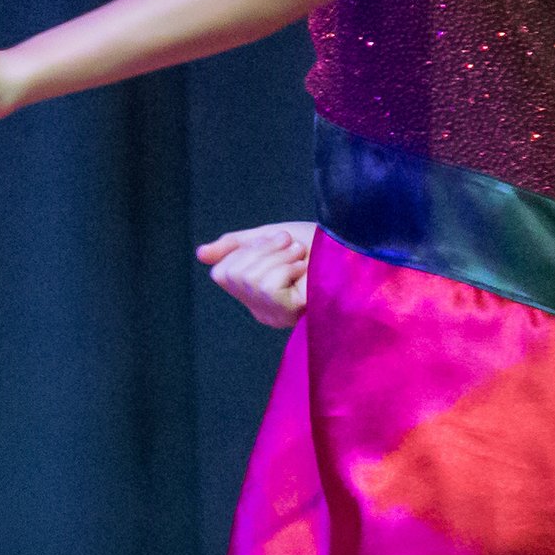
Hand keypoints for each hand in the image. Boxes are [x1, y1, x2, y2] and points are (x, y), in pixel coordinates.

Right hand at [196, 221, 316, 328]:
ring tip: (302, 258)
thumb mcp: (268, 239)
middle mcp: (262, 311)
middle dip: (263, 251)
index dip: (245, 250)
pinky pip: (268, 285)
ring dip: (279, 257)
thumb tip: (200, 254)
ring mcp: (276, 315)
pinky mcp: (292, 312)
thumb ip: (235, 247)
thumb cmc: (317, 243)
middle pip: (234, 274)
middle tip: (292, 248)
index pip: (221, 273)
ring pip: (250, 279)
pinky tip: (305, 270)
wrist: (354, 246)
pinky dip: (287, 268)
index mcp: (255, 295)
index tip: (277, 242)